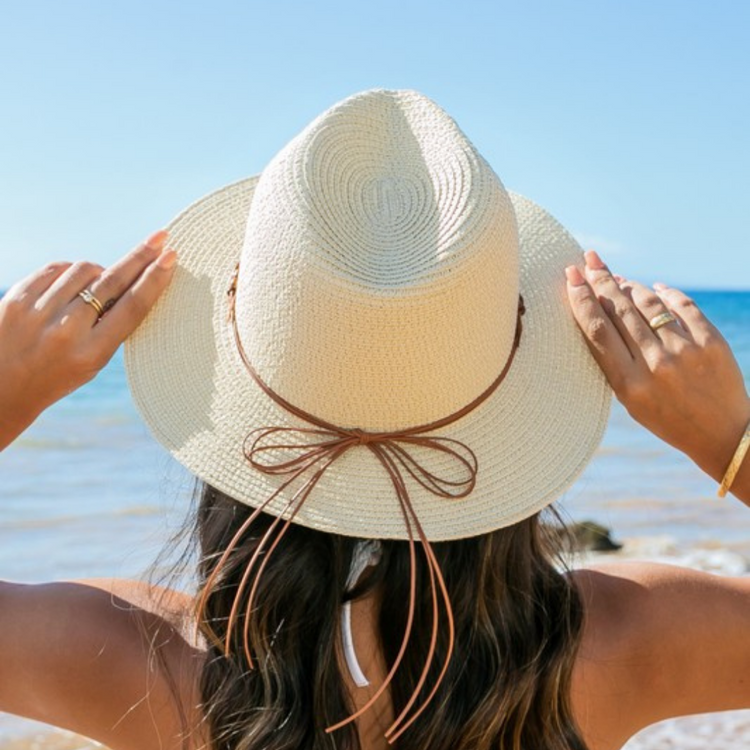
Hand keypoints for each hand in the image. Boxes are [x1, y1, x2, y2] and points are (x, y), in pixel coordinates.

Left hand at [0, 231, 176, 449]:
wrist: (1, 390)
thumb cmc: (55, 376)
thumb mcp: (91, 363)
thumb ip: (110, 327)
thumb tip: (132, 281)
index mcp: (91, 354)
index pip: (131, 308)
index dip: (154, 280)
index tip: (170, 258)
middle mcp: (65, 332)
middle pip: (112, 282)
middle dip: (140, 257)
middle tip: (159, 238)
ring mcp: (36, 313)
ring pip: (83, 270)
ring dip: (98, 271)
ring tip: (99, 283)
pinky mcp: (14, 299)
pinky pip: (54, 269)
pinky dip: (69, 271)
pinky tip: (73, 281)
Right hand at [566, 250, 749, 500]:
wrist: (723, 435)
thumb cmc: (668, 419)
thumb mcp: (631, 402)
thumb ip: (614, 363)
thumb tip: (601, 314)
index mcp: (628, 384)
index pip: (597, 330)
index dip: (581, 299)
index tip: (572, 277)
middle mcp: (654, 364)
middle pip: (619, 310)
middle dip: (600, 281)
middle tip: (587, 260)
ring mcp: (684, 351)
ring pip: (648, 304)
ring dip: (628, 285)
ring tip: (616, 276)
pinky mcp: (712, 342)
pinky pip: (683, 306)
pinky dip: (666, 293)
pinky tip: (655, 287)